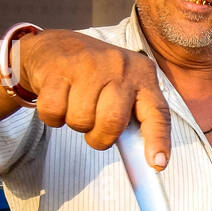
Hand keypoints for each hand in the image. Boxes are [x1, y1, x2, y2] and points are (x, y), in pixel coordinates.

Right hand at [17, 30, 171, 167]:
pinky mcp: (58, 69)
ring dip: (75, 124)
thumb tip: (142, 159)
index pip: (157, 112)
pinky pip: (54, 112)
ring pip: (81, 120)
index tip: (157, 165)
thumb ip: (132, 116)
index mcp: (142, 74)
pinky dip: (53, 116)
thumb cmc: (94, 76)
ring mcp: (88, 65)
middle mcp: (119, 66)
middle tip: (94, 131)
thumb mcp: (122, 87)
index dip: (158, 140)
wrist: (55, 46)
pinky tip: (59, 99)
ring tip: (75, 105)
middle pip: (112, 122)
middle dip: (100, 138)